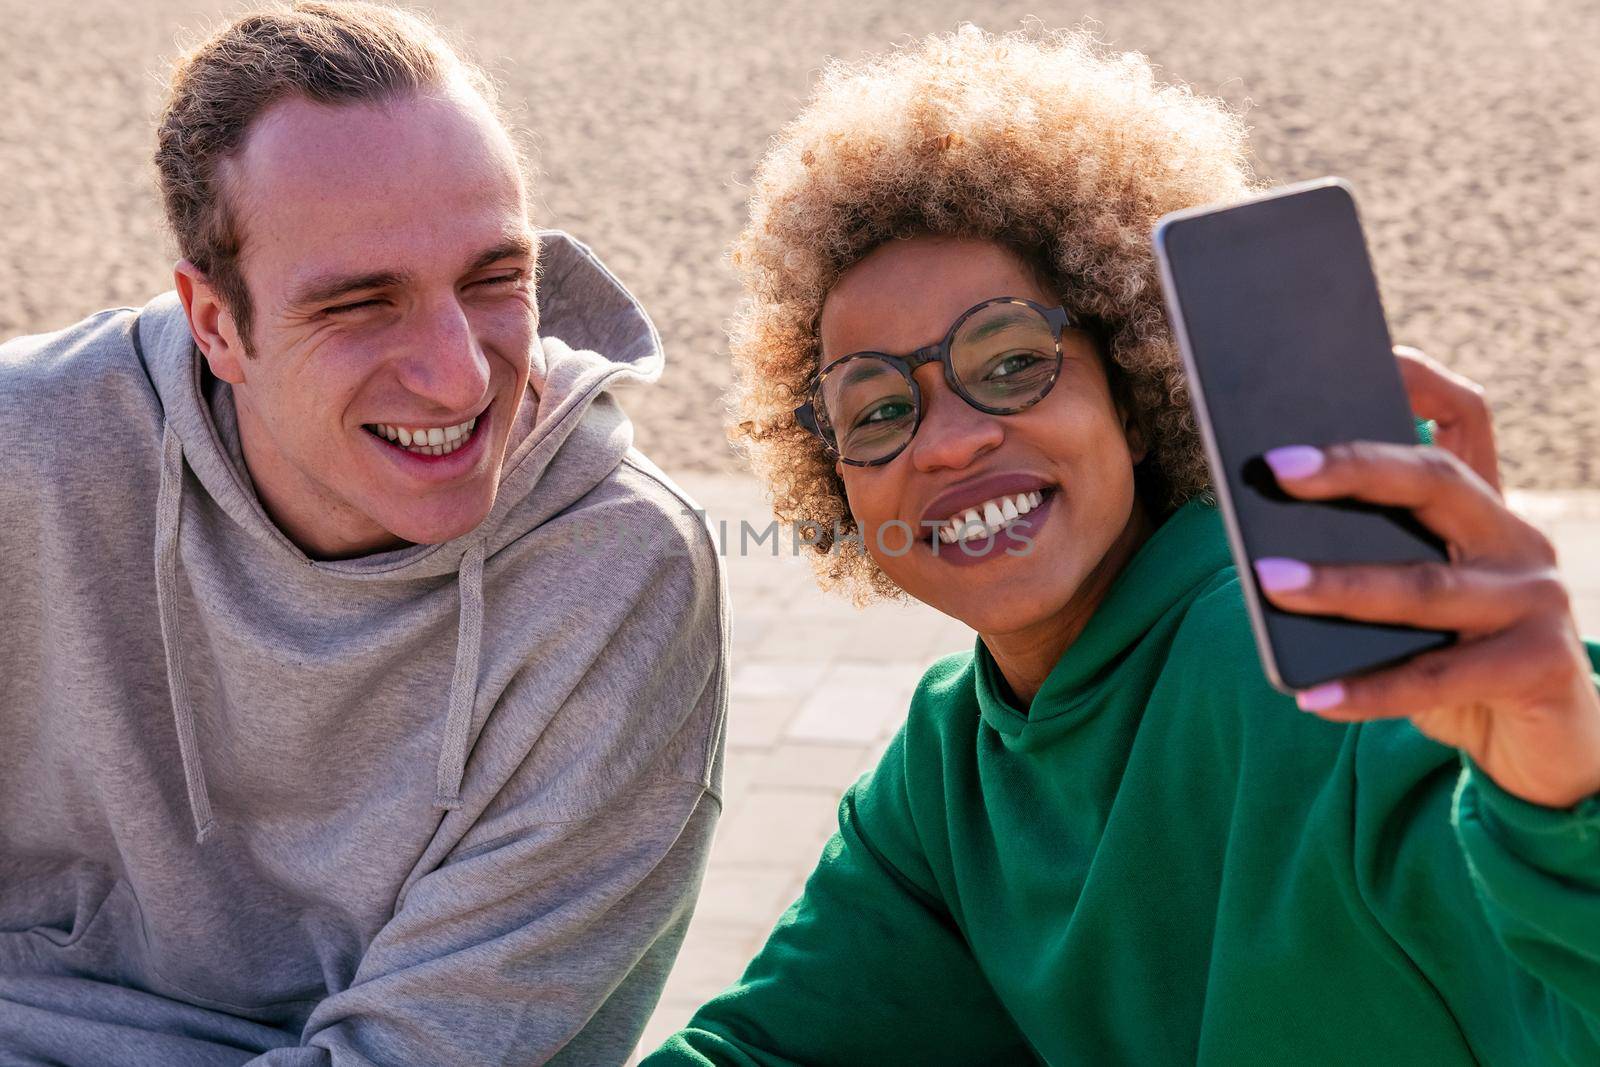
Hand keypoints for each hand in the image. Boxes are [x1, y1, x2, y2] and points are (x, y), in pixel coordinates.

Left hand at [1251, 348, 1599, 808]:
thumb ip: (1364, 564)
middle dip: (1351, 469)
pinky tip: (1311, 695)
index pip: (1464, 417)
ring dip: (1340, 585)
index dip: (1417, 379)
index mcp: (1482, 510)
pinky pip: (1439, 676)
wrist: (1545, 750)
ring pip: (1425, 585)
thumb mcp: (1411, 607)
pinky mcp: (1541, 667)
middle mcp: (1516, 540)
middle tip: (1275, 468)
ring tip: (1267, 579)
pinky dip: (1369, 690)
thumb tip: (1260, 543)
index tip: (1360, 352)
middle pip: (1434, 481)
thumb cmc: (1454, 663)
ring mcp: (1536, 601)